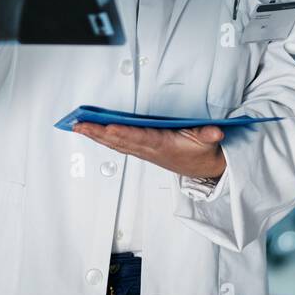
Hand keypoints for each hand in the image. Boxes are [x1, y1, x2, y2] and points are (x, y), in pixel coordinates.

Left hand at [71, 123, 226, 179]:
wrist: (205, 169)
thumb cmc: (202, 152)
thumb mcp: (210, 142)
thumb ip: (209, 135)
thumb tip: (216, 132)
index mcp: (163, 145)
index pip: (139, 137)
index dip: (122, 132)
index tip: (107, 126)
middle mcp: (150, 150)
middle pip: (120, 141)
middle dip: (98, 133)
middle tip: (79, 125)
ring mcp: (144, 152)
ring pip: (116, 144)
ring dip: (96, 136)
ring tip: (79, 127)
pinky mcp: (143, 152)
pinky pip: (119, 146)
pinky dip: (104, 139)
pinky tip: (93, 132)